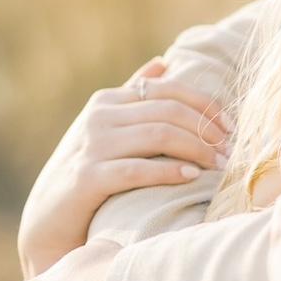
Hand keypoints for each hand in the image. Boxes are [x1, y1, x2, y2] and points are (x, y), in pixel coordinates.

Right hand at [18, 57, 231, 278]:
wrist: (48, 220)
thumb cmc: (89, 171)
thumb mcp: (108, 127)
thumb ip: (133, 93)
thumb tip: (163, 60)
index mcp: (109, 100)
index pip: (170, 90)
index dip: (207, 106)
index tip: (233, 127)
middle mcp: (99, 117)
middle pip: (170, 111)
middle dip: (208, 130)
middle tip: (231, 151)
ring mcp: (91, 146)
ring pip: (160, 135)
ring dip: (198, 150)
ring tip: (220, 165)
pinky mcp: (87, 178)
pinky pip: (138, 169)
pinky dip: (170, 171)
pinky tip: (192, 177)